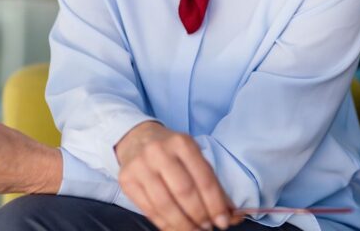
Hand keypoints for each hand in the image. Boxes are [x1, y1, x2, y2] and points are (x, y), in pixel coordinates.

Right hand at [115, 121, 242, 230]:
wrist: (137, 138)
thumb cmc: (171, 152)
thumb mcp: (193, 158)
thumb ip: (212, 185)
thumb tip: (232, 214)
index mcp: (182, 143)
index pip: (203, 178)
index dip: (215, 204)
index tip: (222, 221)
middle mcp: (159, 151)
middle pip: (184, 192)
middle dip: (199, 215)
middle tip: (207, 227)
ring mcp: (140, 165)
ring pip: (165, 204)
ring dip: (183, 224)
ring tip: (194, 230)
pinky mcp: (127, 180)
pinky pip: (149, 210)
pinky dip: (166, 224)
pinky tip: (176, 227)